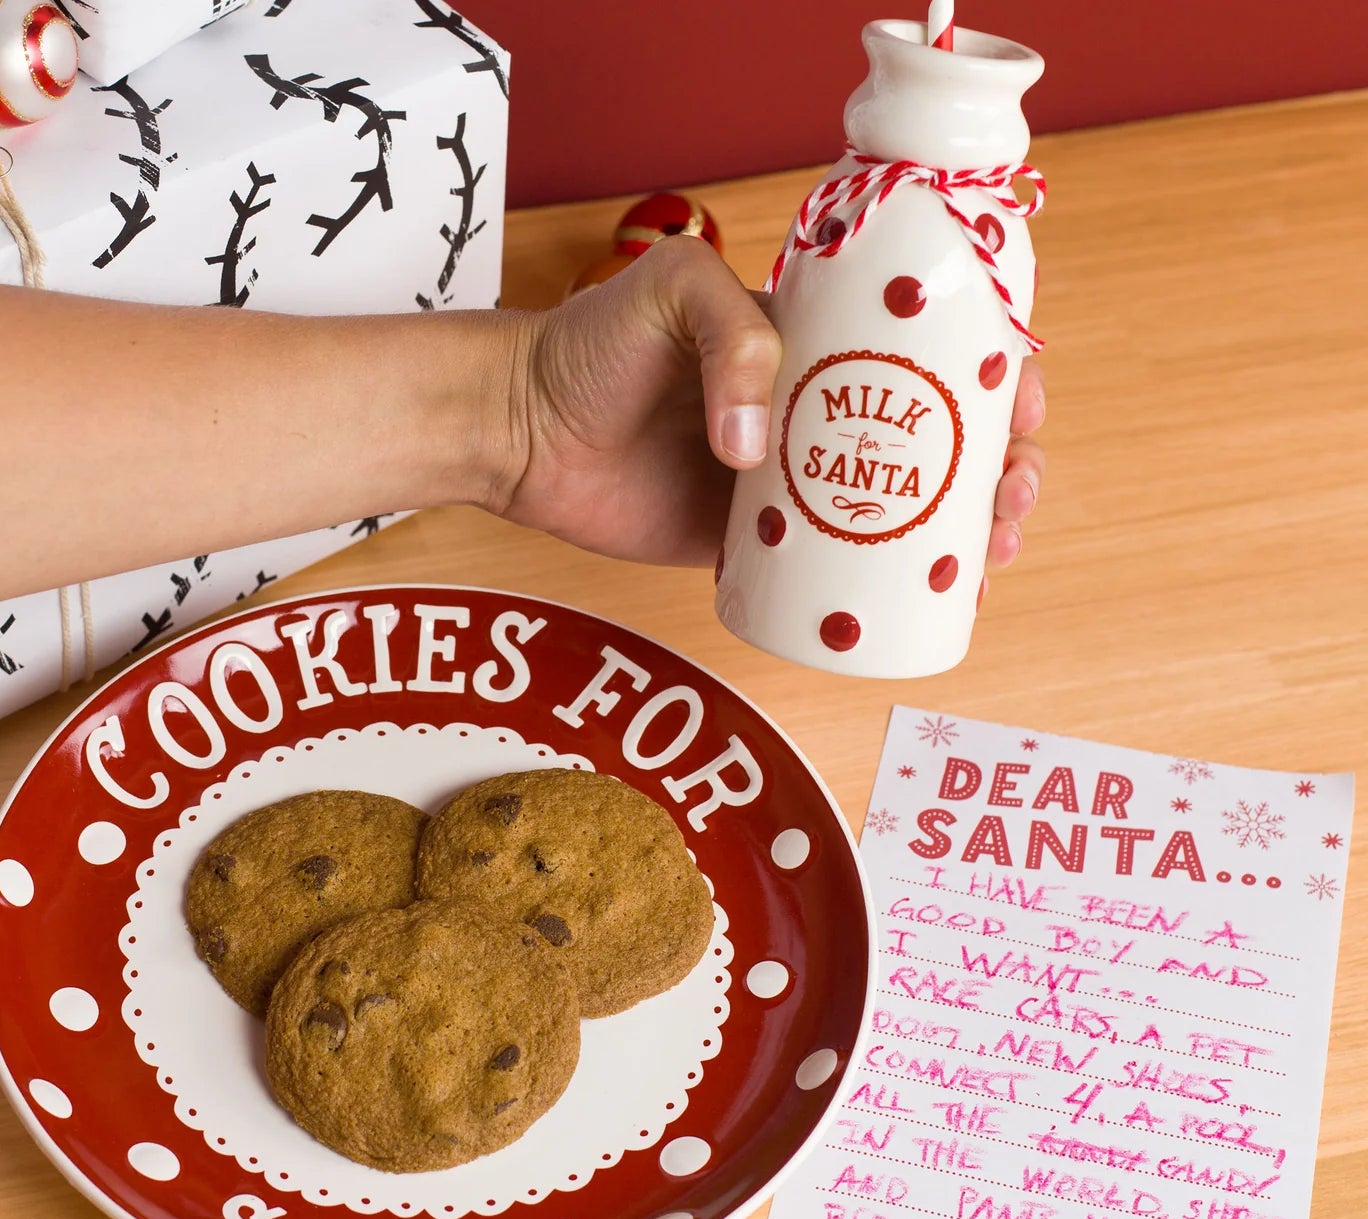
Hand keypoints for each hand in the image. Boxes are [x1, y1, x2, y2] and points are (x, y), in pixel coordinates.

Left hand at [490, 236, 1044, 581]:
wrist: (519, 428)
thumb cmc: (589, 344)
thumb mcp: (668, 293)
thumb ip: (730, 335)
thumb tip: (760, 447)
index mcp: (819, 341)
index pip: (931, 353)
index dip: (996, 381)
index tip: (1023, 413)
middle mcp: (817, 411)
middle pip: (937, 440)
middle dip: (1000, 469)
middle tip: (1009, 501)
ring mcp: (789, 482)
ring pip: (900, 510)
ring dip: (964, 534)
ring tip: (990, 556)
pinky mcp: (751, 544)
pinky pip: (833, 570)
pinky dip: (886, 589)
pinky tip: (929, 603)